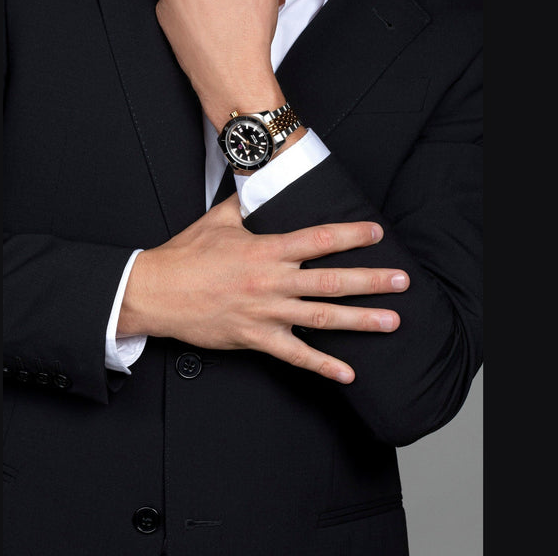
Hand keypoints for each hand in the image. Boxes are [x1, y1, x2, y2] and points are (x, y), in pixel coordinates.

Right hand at [119, 194, 408, 383]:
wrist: (155, 292)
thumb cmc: (185, 256)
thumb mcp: (217, 220)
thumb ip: (245, 203)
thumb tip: (259, 185)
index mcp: (265, 250)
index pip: (317, 239)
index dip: (350, 235)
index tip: (376, 233)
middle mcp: (271, 281)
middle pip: (330, 280)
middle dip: (371, 280)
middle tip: (402, 281)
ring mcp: (265, 312)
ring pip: (321, 317)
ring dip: (360, 321)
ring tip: (392, 322)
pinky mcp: (254, 338)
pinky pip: (294, 355)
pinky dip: (322, 365)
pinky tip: (348, 374)